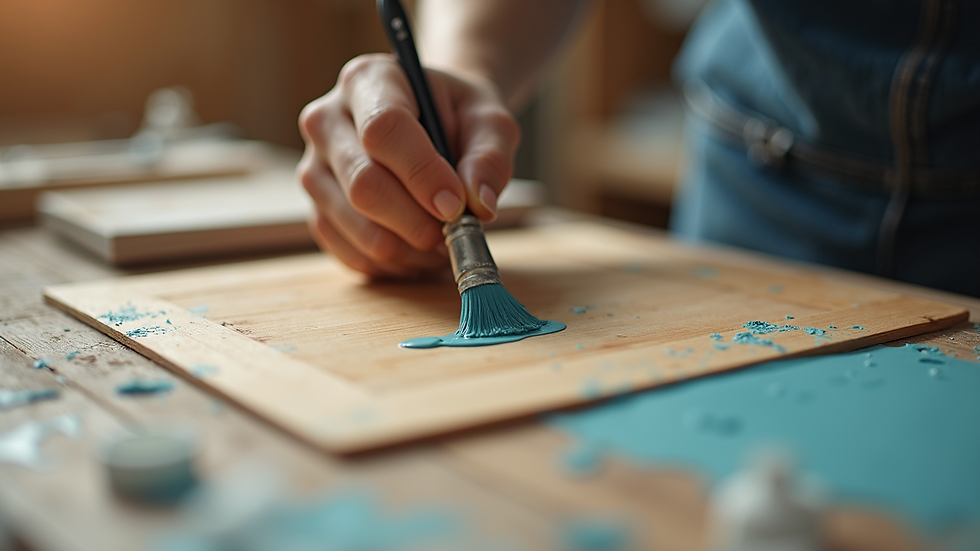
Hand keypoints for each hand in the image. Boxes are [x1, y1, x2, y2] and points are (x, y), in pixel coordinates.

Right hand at [298, 53, 520, 277]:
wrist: (435, 126)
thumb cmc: (460, 118)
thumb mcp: (489, 122)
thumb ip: (490, 157)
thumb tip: (478, 203)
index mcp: (368, 80)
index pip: (383, 130)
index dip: (422, 174)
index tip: (456, 204)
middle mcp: (327, 121)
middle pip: (364, 184)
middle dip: (418, 221)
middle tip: (454, 230)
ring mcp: (314, 169)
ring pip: (355, 225)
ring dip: (409, 248)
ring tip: (442, 241)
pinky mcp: (317, 211)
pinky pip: (350, 253)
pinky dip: (393, 265)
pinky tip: (419, 252)